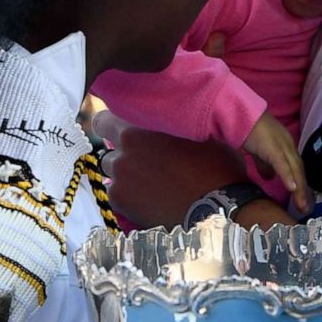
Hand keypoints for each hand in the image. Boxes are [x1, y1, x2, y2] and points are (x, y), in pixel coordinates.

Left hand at [96, 113, 246, 228]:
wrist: (218, 205)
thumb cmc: (212, 164)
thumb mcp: (194, 130)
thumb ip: (166, 122)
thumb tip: (161, 116)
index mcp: (135, 131)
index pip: (103, 121)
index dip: (114, 125)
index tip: (126, 131)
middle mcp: (121, 155)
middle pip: (108, 148)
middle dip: (122, 151)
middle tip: (145, 158)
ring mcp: (119, 181)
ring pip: (112, 171)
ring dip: (125, 172)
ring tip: (150, 179)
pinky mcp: (121, 204)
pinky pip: (116, 193)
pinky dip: (128, 194)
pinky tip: (149, 195)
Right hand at [242, 114, 310, 213]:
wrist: (240, 114)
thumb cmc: (248, 129)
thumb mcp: (259, 150)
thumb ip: (265, 164)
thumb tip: (270, 178)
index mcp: (286, 146)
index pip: (296, 167)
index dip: (299, 183)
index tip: (301, 199)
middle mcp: (288, 145)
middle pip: (299, 170)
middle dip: (303, 190)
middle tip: (304, 208)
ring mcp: (282, 146)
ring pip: (294, 169)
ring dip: (299, 188)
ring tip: (301, 204)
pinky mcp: (273, 147)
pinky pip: (282, 164)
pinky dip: (288, 176)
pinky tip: (292, 188)